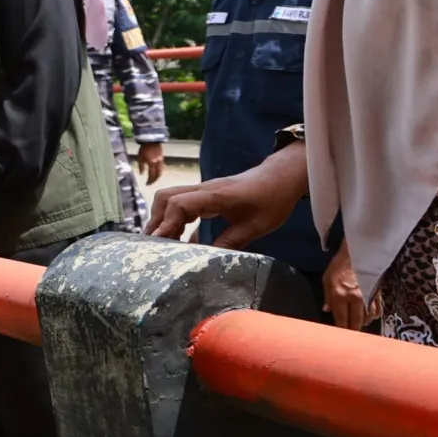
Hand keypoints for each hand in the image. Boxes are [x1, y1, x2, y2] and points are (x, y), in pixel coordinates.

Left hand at [137, 142, 164, 184]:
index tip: (146, 184)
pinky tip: (155, 172)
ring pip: (161, 171)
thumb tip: (141, 174)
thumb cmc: (144, 148)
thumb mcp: (140, 157)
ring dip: (157, 176)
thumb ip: (141, 166)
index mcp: (152, 163)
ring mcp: (161, 161)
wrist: (152, 140)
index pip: (151, 175)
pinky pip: (161, 168)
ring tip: (153, 179)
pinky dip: (159, 172)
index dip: (149, 181)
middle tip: (150, 183)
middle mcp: (158, 163)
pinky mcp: (162, 158)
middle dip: (154, 180)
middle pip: (158, 175)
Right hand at [146, 144, 308, 245]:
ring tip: (164, 241)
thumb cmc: (272, 199)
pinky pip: (183, 202)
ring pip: (171, 198)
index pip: (179, 203)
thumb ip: (231, 242)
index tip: (160, 242)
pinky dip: (175, 217)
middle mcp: (204, 190)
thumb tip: (208, 259)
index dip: (167, 223)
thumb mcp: (256, 226)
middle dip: (157, 220)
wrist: (281, 177)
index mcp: (215, 195)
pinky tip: (180, 235)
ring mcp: (204, 190)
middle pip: (166, 197)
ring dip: (164, 218)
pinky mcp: (207, 194)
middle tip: (156, 243)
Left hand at [321, 241, 375, 330]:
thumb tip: (327, 310)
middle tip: (350, 336)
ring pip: (368, 318)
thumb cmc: (339, 265)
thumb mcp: (327, 279)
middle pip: (356, 321)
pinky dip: (373, 316)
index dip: (340, 328)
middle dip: (352, 330)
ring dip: (363, 324)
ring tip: (358, 326)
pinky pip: (377, 310)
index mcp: (341, 295)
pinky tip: (369, 318)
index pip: (341, 318)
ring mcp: (368, 296)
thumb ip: (327, 297)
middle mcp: (355, 298)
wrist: (358, 253)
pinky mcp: (377, 293)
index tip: (339, 336)